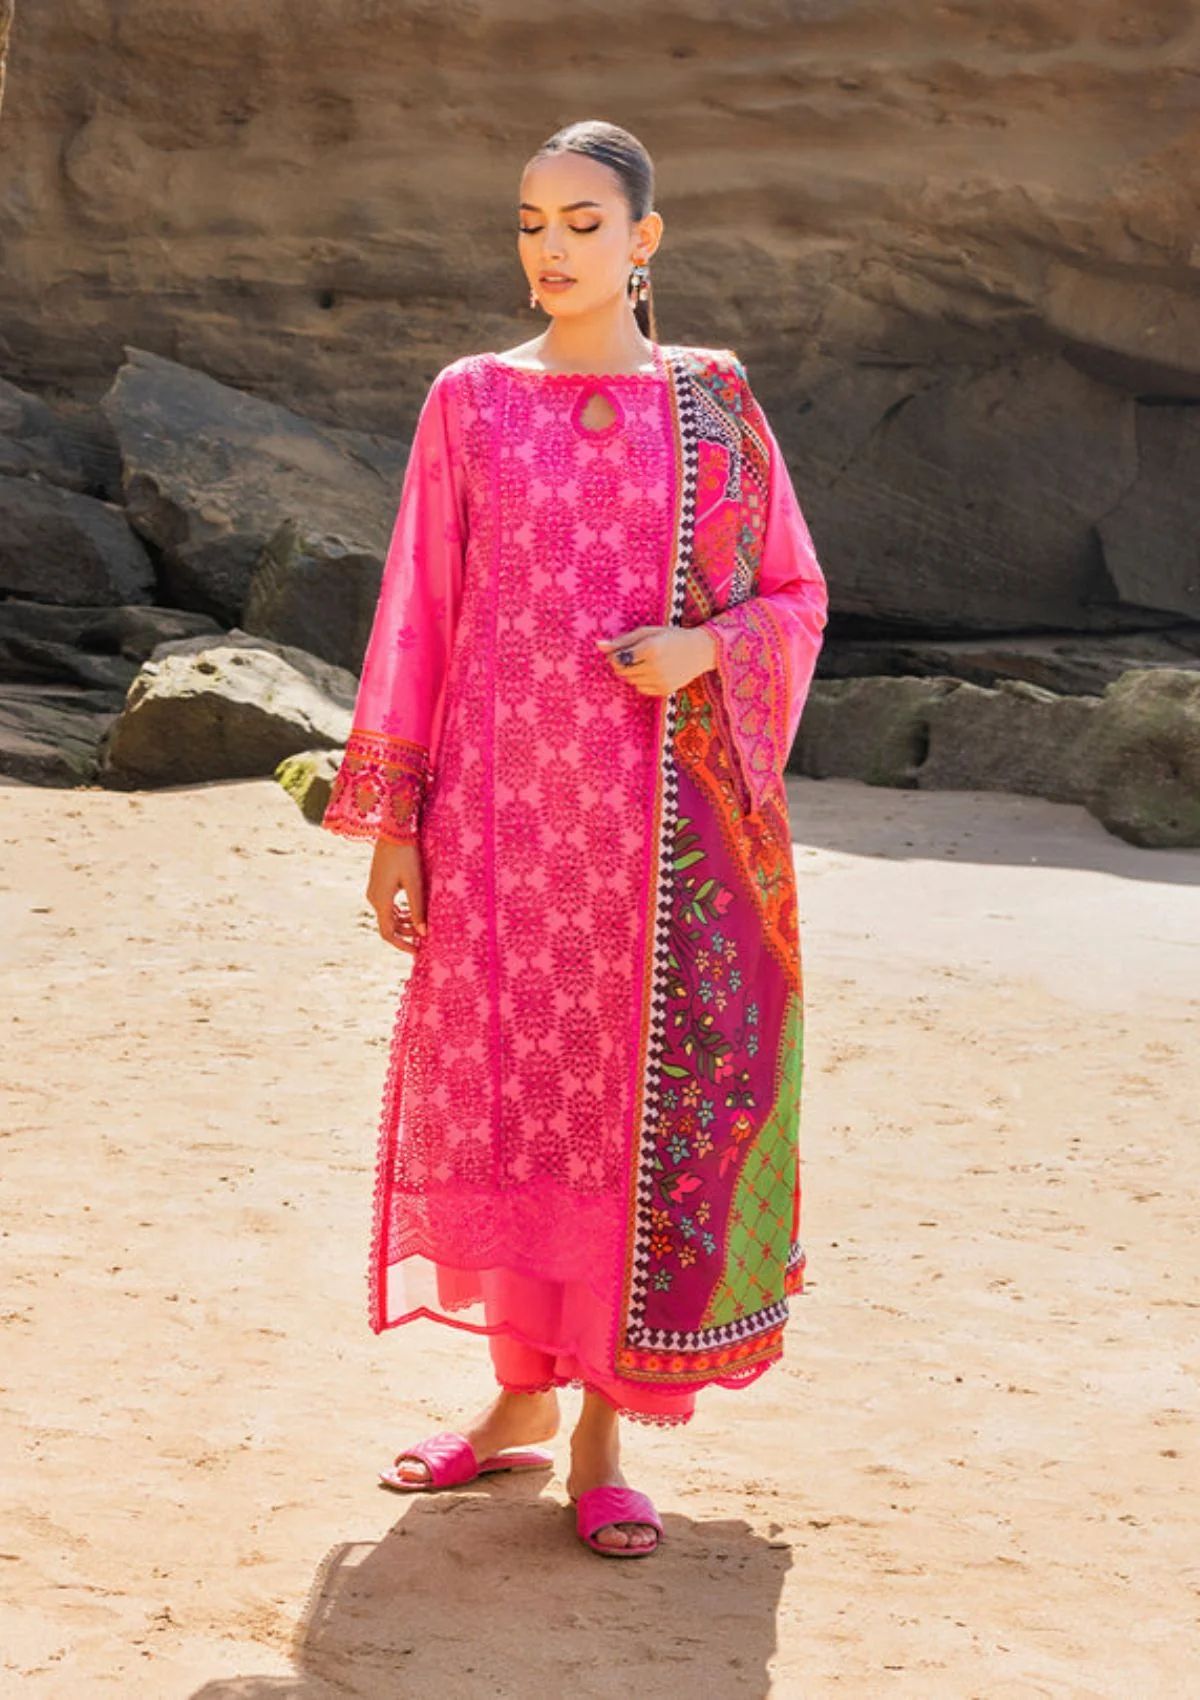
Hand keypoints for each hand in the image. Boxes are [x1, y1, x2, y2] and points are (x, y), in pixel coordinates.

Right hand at [367, 837, 426, 954]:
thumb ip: (418, 909)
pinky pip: (387, 905)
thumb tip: (423, 933)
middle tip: (425, 937)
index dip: (402, 945)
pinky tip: (413, 910)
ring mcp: (374, 891)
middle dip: (406, 934)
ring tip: (422, 923)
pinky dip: (400, 912)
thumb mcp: (415, 884)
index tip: (417, 951)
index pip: (388, 933)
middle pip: (388, 925)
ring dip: (404, 922)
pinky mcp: (378, 884)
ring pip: (388, 916)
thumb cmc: (406, 856)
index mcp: (381, 900)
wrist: (394, 831)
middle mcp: (373, 898)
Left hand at [595, 623, 716, 696]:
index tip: (621, 649)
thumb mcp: (648, 632)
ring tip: (645, 662)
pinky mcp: (664, 690)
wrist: (700, 650)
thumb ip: (623, 640)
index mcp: (650, 648)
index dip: (614, 655)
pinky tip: (652, 671)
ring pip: (630, 681)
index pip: (617, 659)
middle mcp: (655, 667)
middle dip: (622, 664)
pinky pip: (641, 689)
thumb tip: (598, 645)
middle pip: (622, 672)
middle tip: (632, 655)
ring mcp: (660, 681)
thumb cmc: (672, 637)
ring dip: (632, 673)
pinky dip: (641, 681)